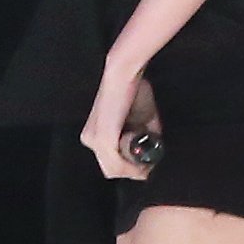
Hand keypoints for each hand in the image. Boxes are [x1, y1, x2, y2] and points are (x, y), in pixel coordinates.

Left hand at [80, 59, 161, 181]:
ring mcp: (94, 140)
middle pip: (111, 170)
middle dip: (133, 169)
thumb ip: (145, 135)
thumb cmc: (134, 90)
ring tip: (146, 154)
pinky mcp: (102, 139)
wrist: (126, 73)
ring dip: (134, 166)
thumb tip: (154, 149)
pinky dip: (132, 165)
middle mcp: (89, 138)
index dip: (130, 168)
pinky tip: (141, 155)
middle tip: (149, 164)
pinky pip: (117, 164)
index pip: (110, 163)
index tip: (147, 165)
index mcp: (94, 134)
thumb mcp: (142, 119)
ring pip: (114, 170)